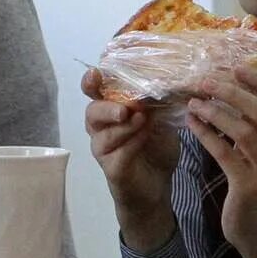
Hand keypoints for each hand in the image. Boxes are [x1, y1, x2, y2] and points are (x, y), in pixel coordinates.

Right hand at [81, 68, 179, 247]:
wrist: (158, 184)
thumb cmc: (155, 147)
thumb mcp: (160, 120)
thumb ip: (157, 104)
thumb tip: (164, 81)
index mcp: (109, 111)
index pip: (94, 93)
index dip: (91, 82)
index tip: (95, 73)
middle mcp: (100, 129)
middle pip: (92, 112)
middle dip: (108, 108)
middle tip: (126, 108)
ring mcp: (103, 150)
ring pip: (104, 135)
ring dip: (124, 126)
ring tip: (142, 120)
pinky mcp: (112, 169)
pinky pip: (118, 154)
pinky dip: (132, 143)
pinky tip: (145, 137)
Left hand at [185, 66, 256, 257]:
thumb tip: (236, 87)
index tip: (236, 68)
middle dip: (233, 92)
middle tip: (205, 81)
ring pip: (243, 131)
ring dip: (215, 112)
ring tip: (193, 102)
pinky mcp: (249, 186)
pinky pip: (224, 152)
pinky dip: (206, 134)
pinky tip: (192, 123)